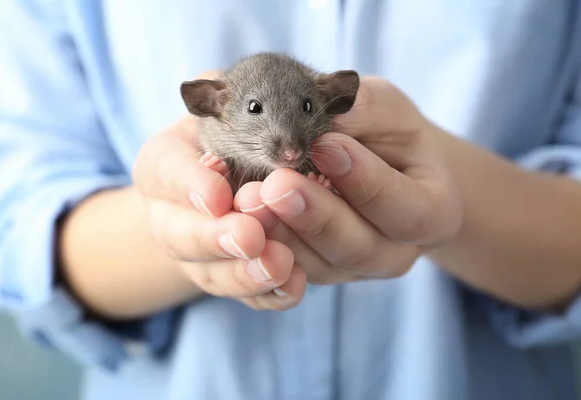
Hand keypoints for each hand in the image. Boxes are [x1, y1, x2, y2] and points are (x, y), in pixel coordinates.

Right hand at [132, 72, 306, 310]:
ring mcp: (199, 256)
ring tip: (280, 265)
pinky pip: (244, 297)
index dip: (189, 185)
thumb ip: (223, 98)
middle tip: (249, 236)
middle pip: (178, 235)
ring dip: (244, 273)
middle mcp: (171, 216)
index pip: (164, 172)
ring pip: (211, 274)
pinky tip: (295, 286)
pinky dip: (268, 296)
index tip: (219, 194)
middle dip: (214, 238)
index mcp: (164, 164)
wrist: (229, 182)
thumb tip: (233, 84)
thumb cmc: (229, 131)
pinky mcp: (230, 279)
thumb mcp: (222, 105)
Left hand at [233, 76, 462, 282]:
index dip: (367, 181)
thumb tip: (328, 110)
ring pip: (320, 265)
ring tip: (248, 198)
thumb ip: (365, 109)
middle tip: (275, 184)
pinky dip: (265, 247)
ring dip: (281, 234)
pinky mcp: (319, 270)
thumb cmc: (387, 134)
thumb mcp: (388, 110)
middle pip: (360, 248)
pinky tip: (239, 217)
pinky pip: (291, 271)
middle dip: (315, 216)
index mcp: (433, 212)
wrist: (377, 168)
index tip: (327, 145)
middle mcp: (397, 252)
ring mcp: (356, 268)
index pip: (406, 209)